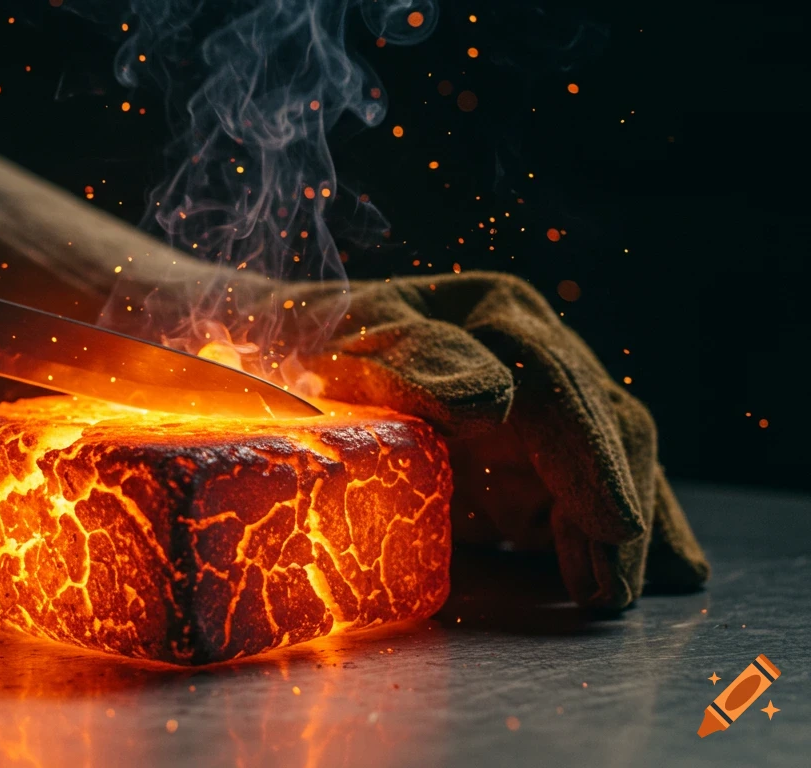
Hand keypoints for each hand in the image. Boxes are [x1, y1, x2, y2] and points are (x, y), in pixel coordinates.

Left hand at [295, 273, 708, 607]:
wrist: (283, 367)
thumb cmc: (312, 342)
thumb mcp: (349, 340)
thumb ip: (414, 359)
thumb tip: (492, 397)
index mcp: (497, 317)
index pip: (559, 383)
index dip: (590, 454)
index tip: (611, 520)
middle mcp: (535, 360)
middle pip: (604, 427)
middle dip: (613, 507)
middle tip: (612, 586)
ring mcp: (537, 414)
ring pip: (607, 466)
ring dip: (617, 536)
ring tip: (608, 596)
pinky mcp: (527, 464)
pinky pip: (581, 500)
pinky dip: (611, 542)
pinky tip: (650, 578)